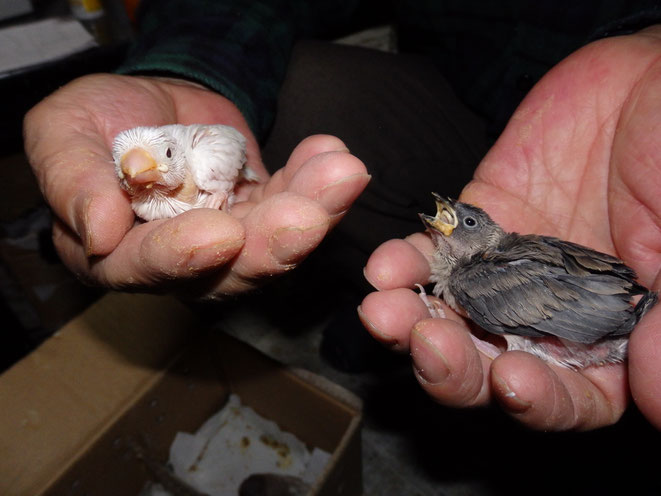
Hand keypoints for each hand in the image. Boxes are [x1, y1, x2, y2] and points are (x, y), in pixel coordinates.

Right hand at [24, 74, 368, 296]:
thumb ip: (73, 181)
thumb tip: (99, 231)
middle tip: (307, 217)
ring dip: (313, 211)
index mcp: (119, 253)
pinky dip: (316, 181)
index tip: (221, 235)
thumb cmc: (94, 120)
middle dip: (272, 244)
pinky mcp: (262, 212)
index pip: (150, 267)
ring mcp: (229, 239)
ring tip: (341, 174)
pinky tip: (331, 155)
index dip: (184, 255)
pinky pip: (294, 203)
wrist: (148, 103)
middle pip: (231, 270)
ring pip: (275, 241)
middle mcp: (180, 260)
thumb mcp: (63, 134)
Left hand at [359, 27, 660, 429]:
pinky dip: (404, 266)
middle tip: (431, 348)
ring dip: (412, 325)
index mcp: (612, 329)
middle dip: (457, 367)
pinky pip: (430, 257)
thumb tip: (658, 398)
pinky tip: (387, 266)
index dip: (542, 400)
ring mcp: (508, 272)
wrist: (642, 83)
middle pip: (495, 366)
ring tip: (385, 313)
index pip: (575, 395)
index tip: (513, 380)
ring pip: (452, 319)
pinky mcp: (475, 230)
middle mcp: (554, 311)